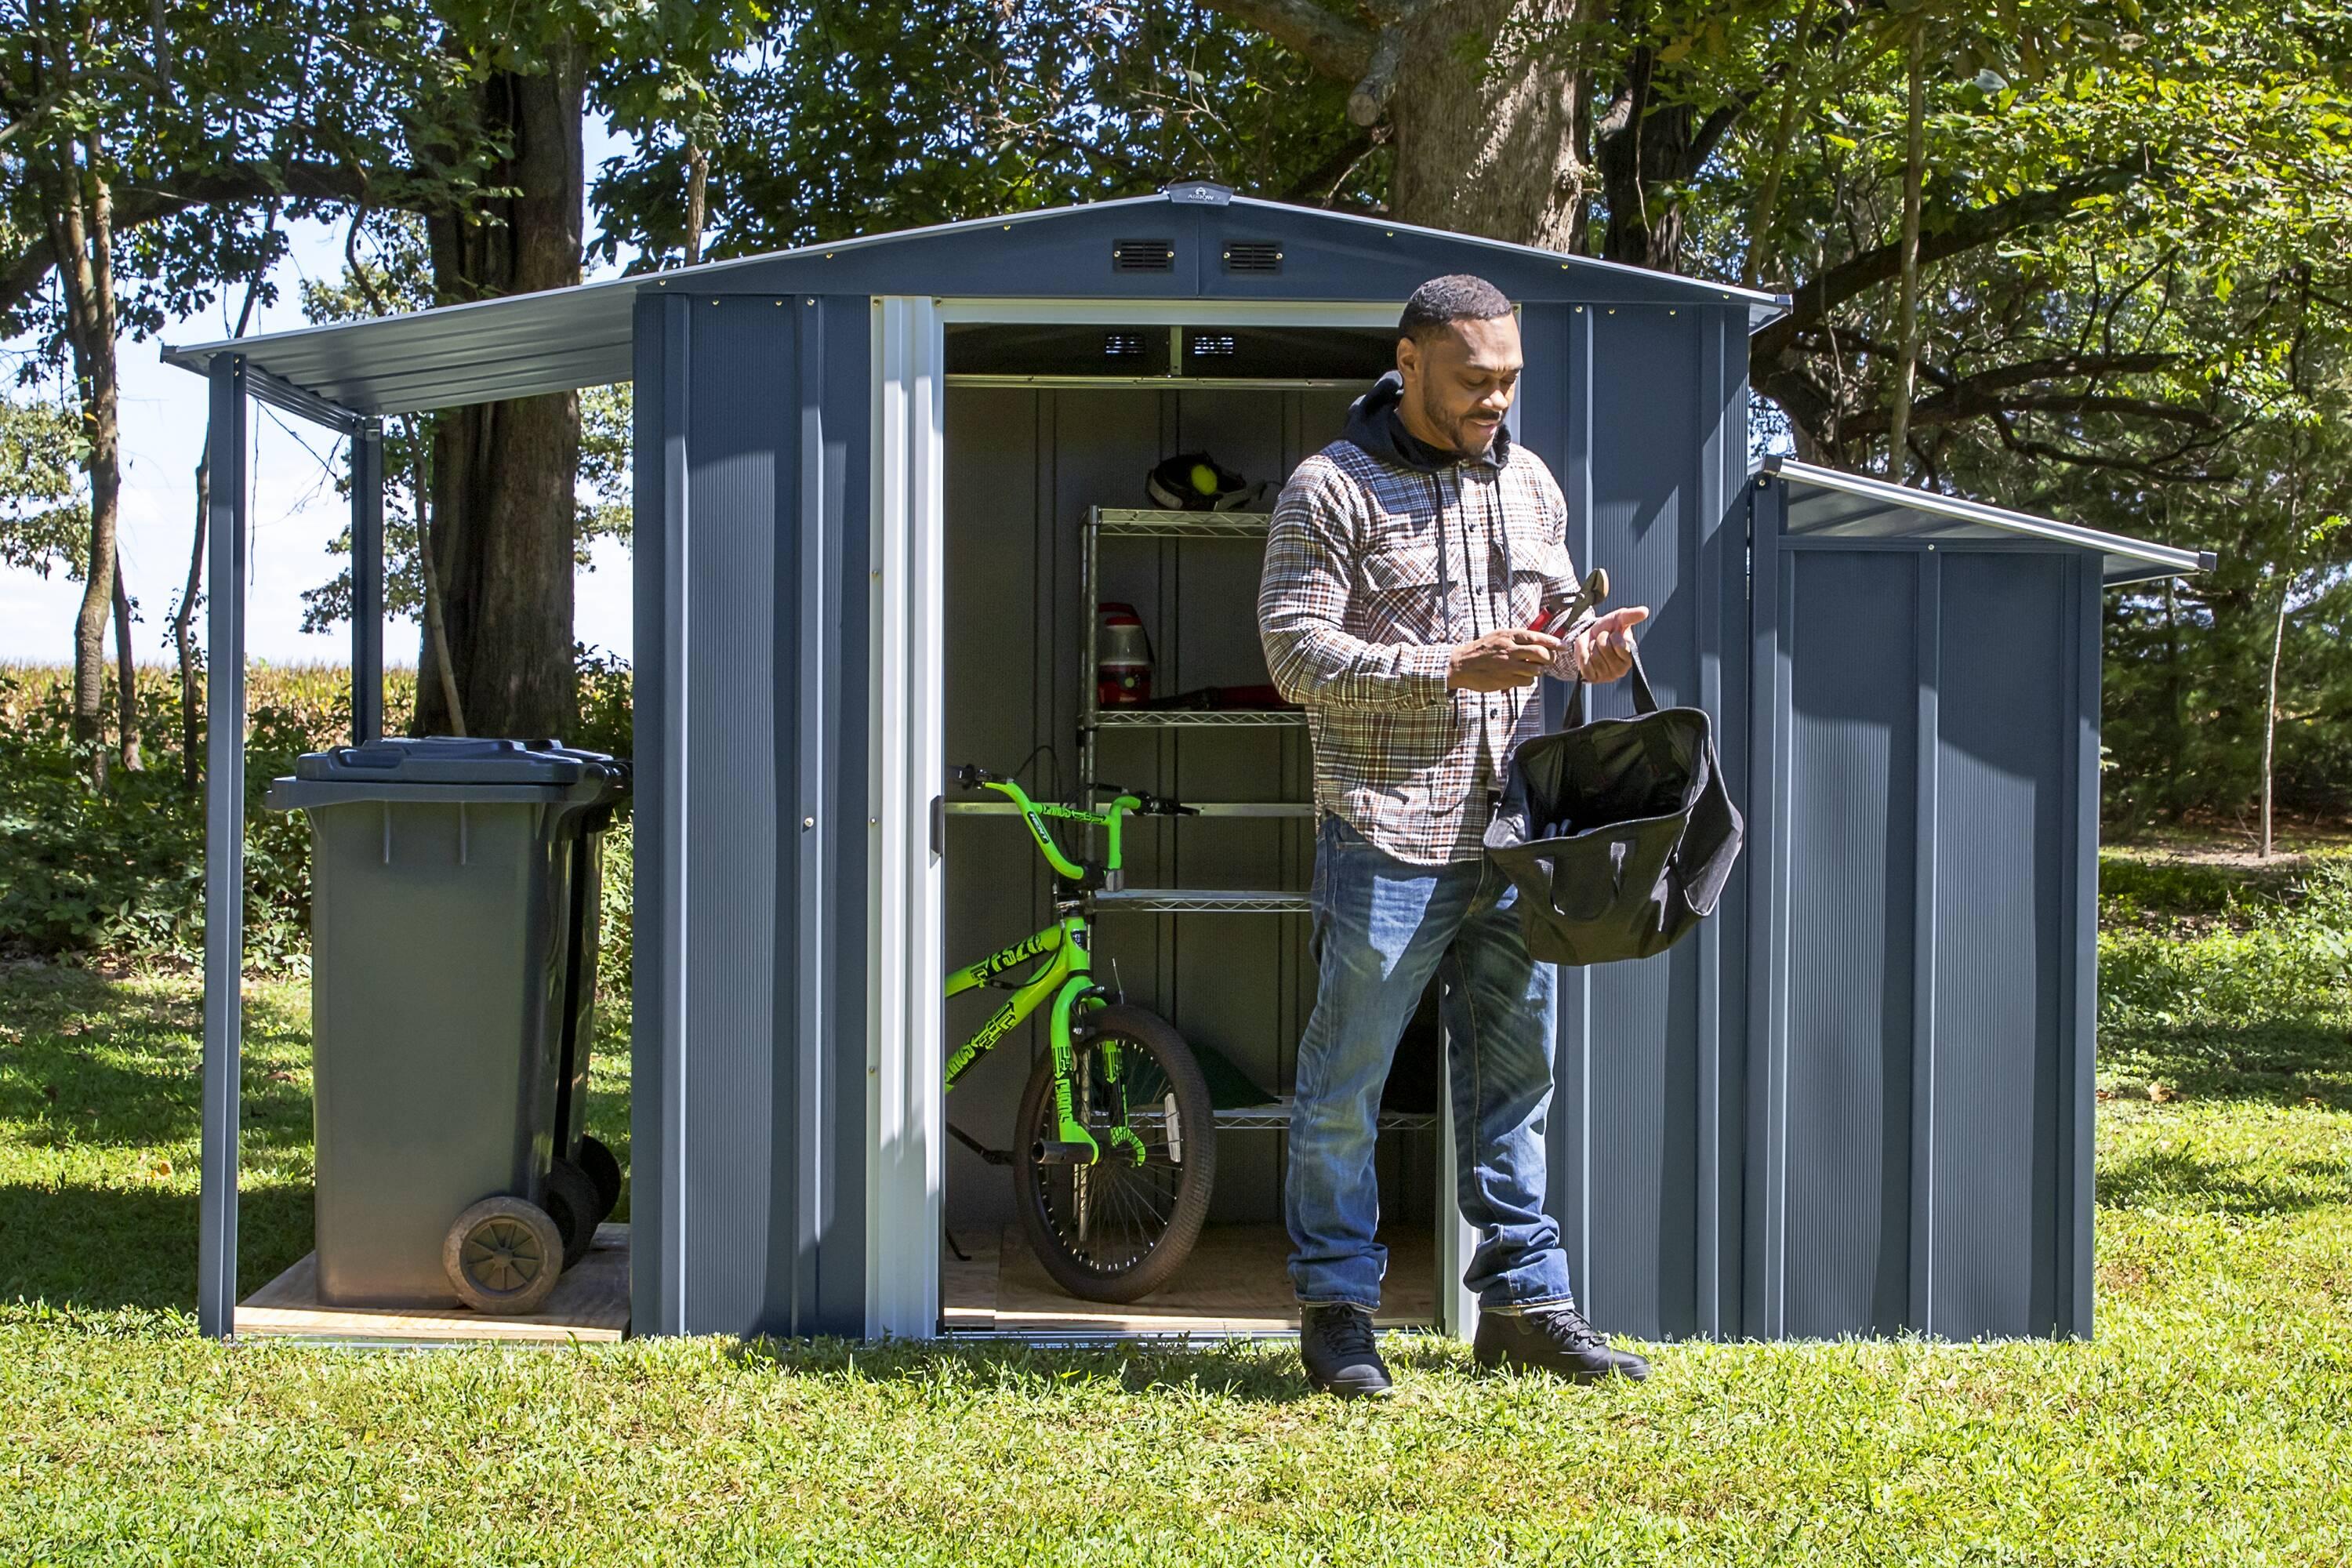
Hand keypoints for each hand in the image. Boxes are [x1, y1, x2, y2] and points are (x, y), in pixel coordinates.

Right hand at [1447, 627, 1561, 690]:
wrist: (1461, 664)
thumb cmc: (1481, 650)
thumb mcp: (1499, 637)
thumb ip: (1517, 638)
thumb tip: (1539, 641)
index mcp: (1508, 636)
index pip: (1537, 637)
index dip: (1553, 642)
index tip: (1562, 646)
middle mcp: (1510, 649)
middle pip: (1541, 654)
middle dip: (1550, 658)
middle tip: (1549, 660)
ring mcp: (1508, 666)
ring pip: (1536, 669)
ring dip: (1539, 670)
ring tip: (1531, 668)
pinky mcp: (1506, 680)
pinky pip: (1528, 681)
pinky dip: (1529, 679)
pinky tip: (1521, 676)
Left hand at [1570, 607, 1649, 681]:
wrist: (1589, 637)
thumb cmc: (1607, 629)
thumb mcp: (1619, 618)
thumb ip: (1631, 616)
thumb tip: (1645, 611)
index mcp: (1630, 655)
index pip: (1619, 644)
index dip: (1612, 636)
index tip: (1613, 635)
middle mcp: (1621, 669)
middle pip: (1604, 648)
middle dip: (1600, 639)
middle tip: (1602, 640)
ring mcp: (1607, 675)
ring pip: (1594, 656)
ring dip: (1592, 647)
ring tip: (1596, 647)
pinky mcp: (1593, 678)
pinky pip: (1586, 665)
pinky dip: (1584, 655)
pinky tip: (1589, 655)